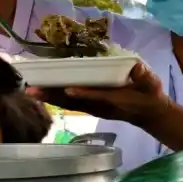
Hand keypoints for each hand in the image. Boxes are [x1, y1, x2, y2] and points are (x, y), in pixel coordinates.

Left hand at [26, 62, 170, 125]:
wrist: (149, 114)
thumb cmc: (150, 95)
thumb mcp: (152, 83)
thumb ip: (143, 75)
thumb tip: (136, 68)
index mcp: (116, 99)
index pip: (98, 96)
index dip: (84, 94)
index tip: (69, 89)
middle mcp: (101, 106)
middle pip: (74, 102)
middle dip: (54, 96)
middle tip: (33, 90)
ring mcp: (94, 108)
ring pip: (69, 104)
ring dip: (50, 98)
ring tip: (30, 91)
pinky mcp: (90, 108)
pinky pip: (70, 105)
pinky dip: (56, 99)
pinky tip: (43, 94)